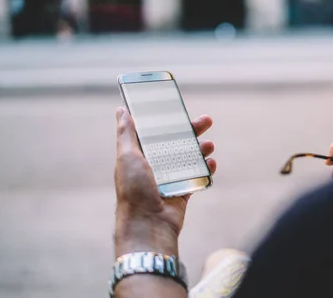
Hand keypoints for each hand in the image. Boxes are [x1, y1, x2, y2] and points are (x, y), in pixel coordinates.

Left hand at [114, 107, 216, 257]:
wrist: (148, 224)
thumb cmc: (133, 190)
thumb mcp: (126, 156)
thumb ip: (126, 134)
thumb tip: (121, 110)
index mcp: (140, 155)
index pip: (155, 132)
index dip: (167, 120)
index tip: (180, 108)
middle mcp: (155, 165)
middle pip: (177, 142)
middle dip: (192, 130)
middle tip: (207, 120)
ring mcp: (170, 178)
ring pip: (189, 157)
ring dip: (201, 149)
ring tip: (210, 145)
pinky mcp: (182, 191)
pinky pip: (197, 176)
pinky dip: (206, 168)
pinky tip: (211, 163)